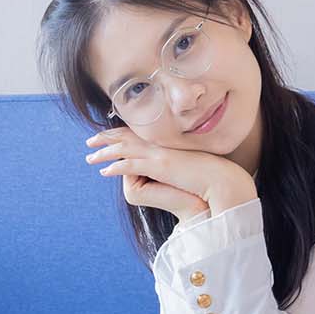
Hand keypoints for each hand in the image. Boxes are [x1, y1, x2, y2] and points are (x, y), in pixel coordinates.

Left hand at [84, 125, 255, 217]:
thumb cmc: (212, 178)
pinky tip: (104, 171)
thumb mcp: (191, 169)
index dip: (122, 133)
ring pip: (124, 149)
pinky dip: (116, 167)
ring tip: (90, 156)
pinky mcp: (159, 166)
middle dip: (106, 138)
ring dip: (105, 152)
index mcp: (169, 143)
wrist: (224, 180)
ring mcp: (160, 154)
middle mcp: (162, 145)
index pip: (140, 134)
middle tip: (90, 141)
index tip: (109, 134)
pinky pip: (131, 165)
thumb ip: (176, 167)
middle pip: (127, 136)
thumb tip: (167, 173)